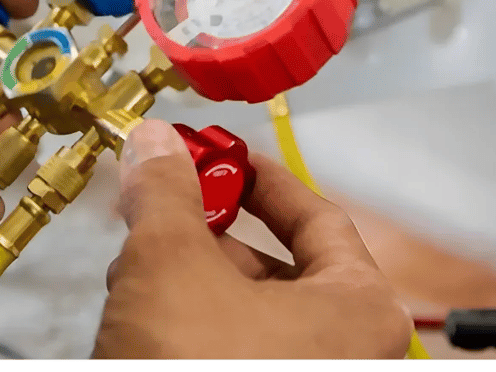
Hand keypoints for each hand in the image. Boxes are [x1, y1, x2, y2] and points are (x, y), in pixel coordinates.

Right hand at [94, 120, 411, 359]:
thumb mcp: (172, 261)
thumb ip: (167, 190)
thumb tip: (156, 144)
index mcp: (358, 310)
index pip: (315, 214)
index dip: (259, 176)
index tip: (221, 156)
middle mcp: (344, 353)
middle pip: (272, 262)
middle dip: (206, 229)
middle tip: (165, 202)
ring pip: (242, 309)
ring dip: (186, 275)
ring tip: (137, 259)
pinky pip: (226, 349)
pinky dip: (185, 322)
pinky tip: (139, 314)